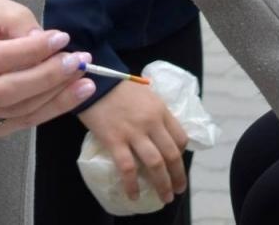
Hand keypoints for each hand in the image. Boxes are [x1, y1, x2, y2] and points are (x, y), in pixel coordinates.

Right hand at [0, 0, 94, 136]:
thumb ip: (10, 17)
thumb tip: (39, 37)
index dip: (28, 51)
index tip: (61, 38)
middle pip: (2, 91)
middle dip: (45, 76)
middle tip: (77, 60)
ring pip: (16, 111)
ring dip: (55, 93)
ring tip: (83, 75)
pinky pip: (23, 123)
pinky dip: (54, 108)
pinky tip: (77, 92)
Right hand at [78, 78, 189, 204]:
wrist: (96, 81)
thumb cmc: (120, 87)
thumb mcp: (147, 95)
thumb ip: (155, 112)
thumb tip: (160, 130)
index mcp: (161, 110)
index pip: (181, 137)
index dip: (181, 155)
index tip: (177, 165)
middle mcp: (152, 122)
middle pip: (172, 154)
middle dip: (178, 176)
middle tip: (178, 190)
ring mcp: (134, 132)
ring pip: (155, 164)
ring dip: (162, 184)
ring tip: (164, 197)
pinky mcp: (115, 140)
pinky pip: (127, 168)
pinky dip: (132, 185)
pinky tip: (134, 196)